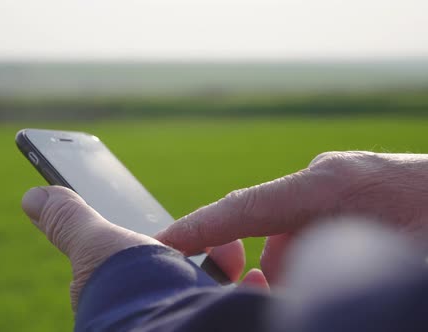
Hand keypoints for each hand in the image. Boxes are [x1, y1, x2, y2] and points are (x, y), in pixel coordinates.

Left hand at [21, 186, 267, 310]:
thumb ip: (69, 222)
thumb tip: (31, 196)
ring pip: (211, 290)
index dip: (162, 246)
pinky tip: (257, 278)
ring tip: (235, 255)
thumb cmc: (129, 286)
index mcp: (121, 296)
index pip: (141, 264)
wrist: (177, 327)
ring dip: (225, 268)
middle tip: (217, 241)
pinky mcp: (214, 322)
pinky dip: (250, 289)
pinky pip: (237, 305)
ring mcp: (182, 317)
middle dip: (201, 252)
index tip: (179, 232)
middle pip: (180, 275)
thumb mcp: (94, 244)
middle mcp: (151, 311)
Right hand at [155, 151, 427, 283]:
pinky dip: (312, 263)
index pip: (246, 207)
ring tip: (320, 295)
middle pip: (265, 228)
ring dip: (293, 272)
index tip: (159, 246)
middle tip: (268, 303)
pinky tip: (333, 281)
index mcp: (332, 185)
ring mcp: (338, 187)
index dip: (198, 228)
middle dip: (259, 270)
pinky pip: (312, 235)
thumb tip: (276, 277)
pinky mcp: (349, 197)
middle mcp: (327, 180)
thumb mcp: (397, 258)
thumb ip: (333, 264)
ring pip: (291, 238)